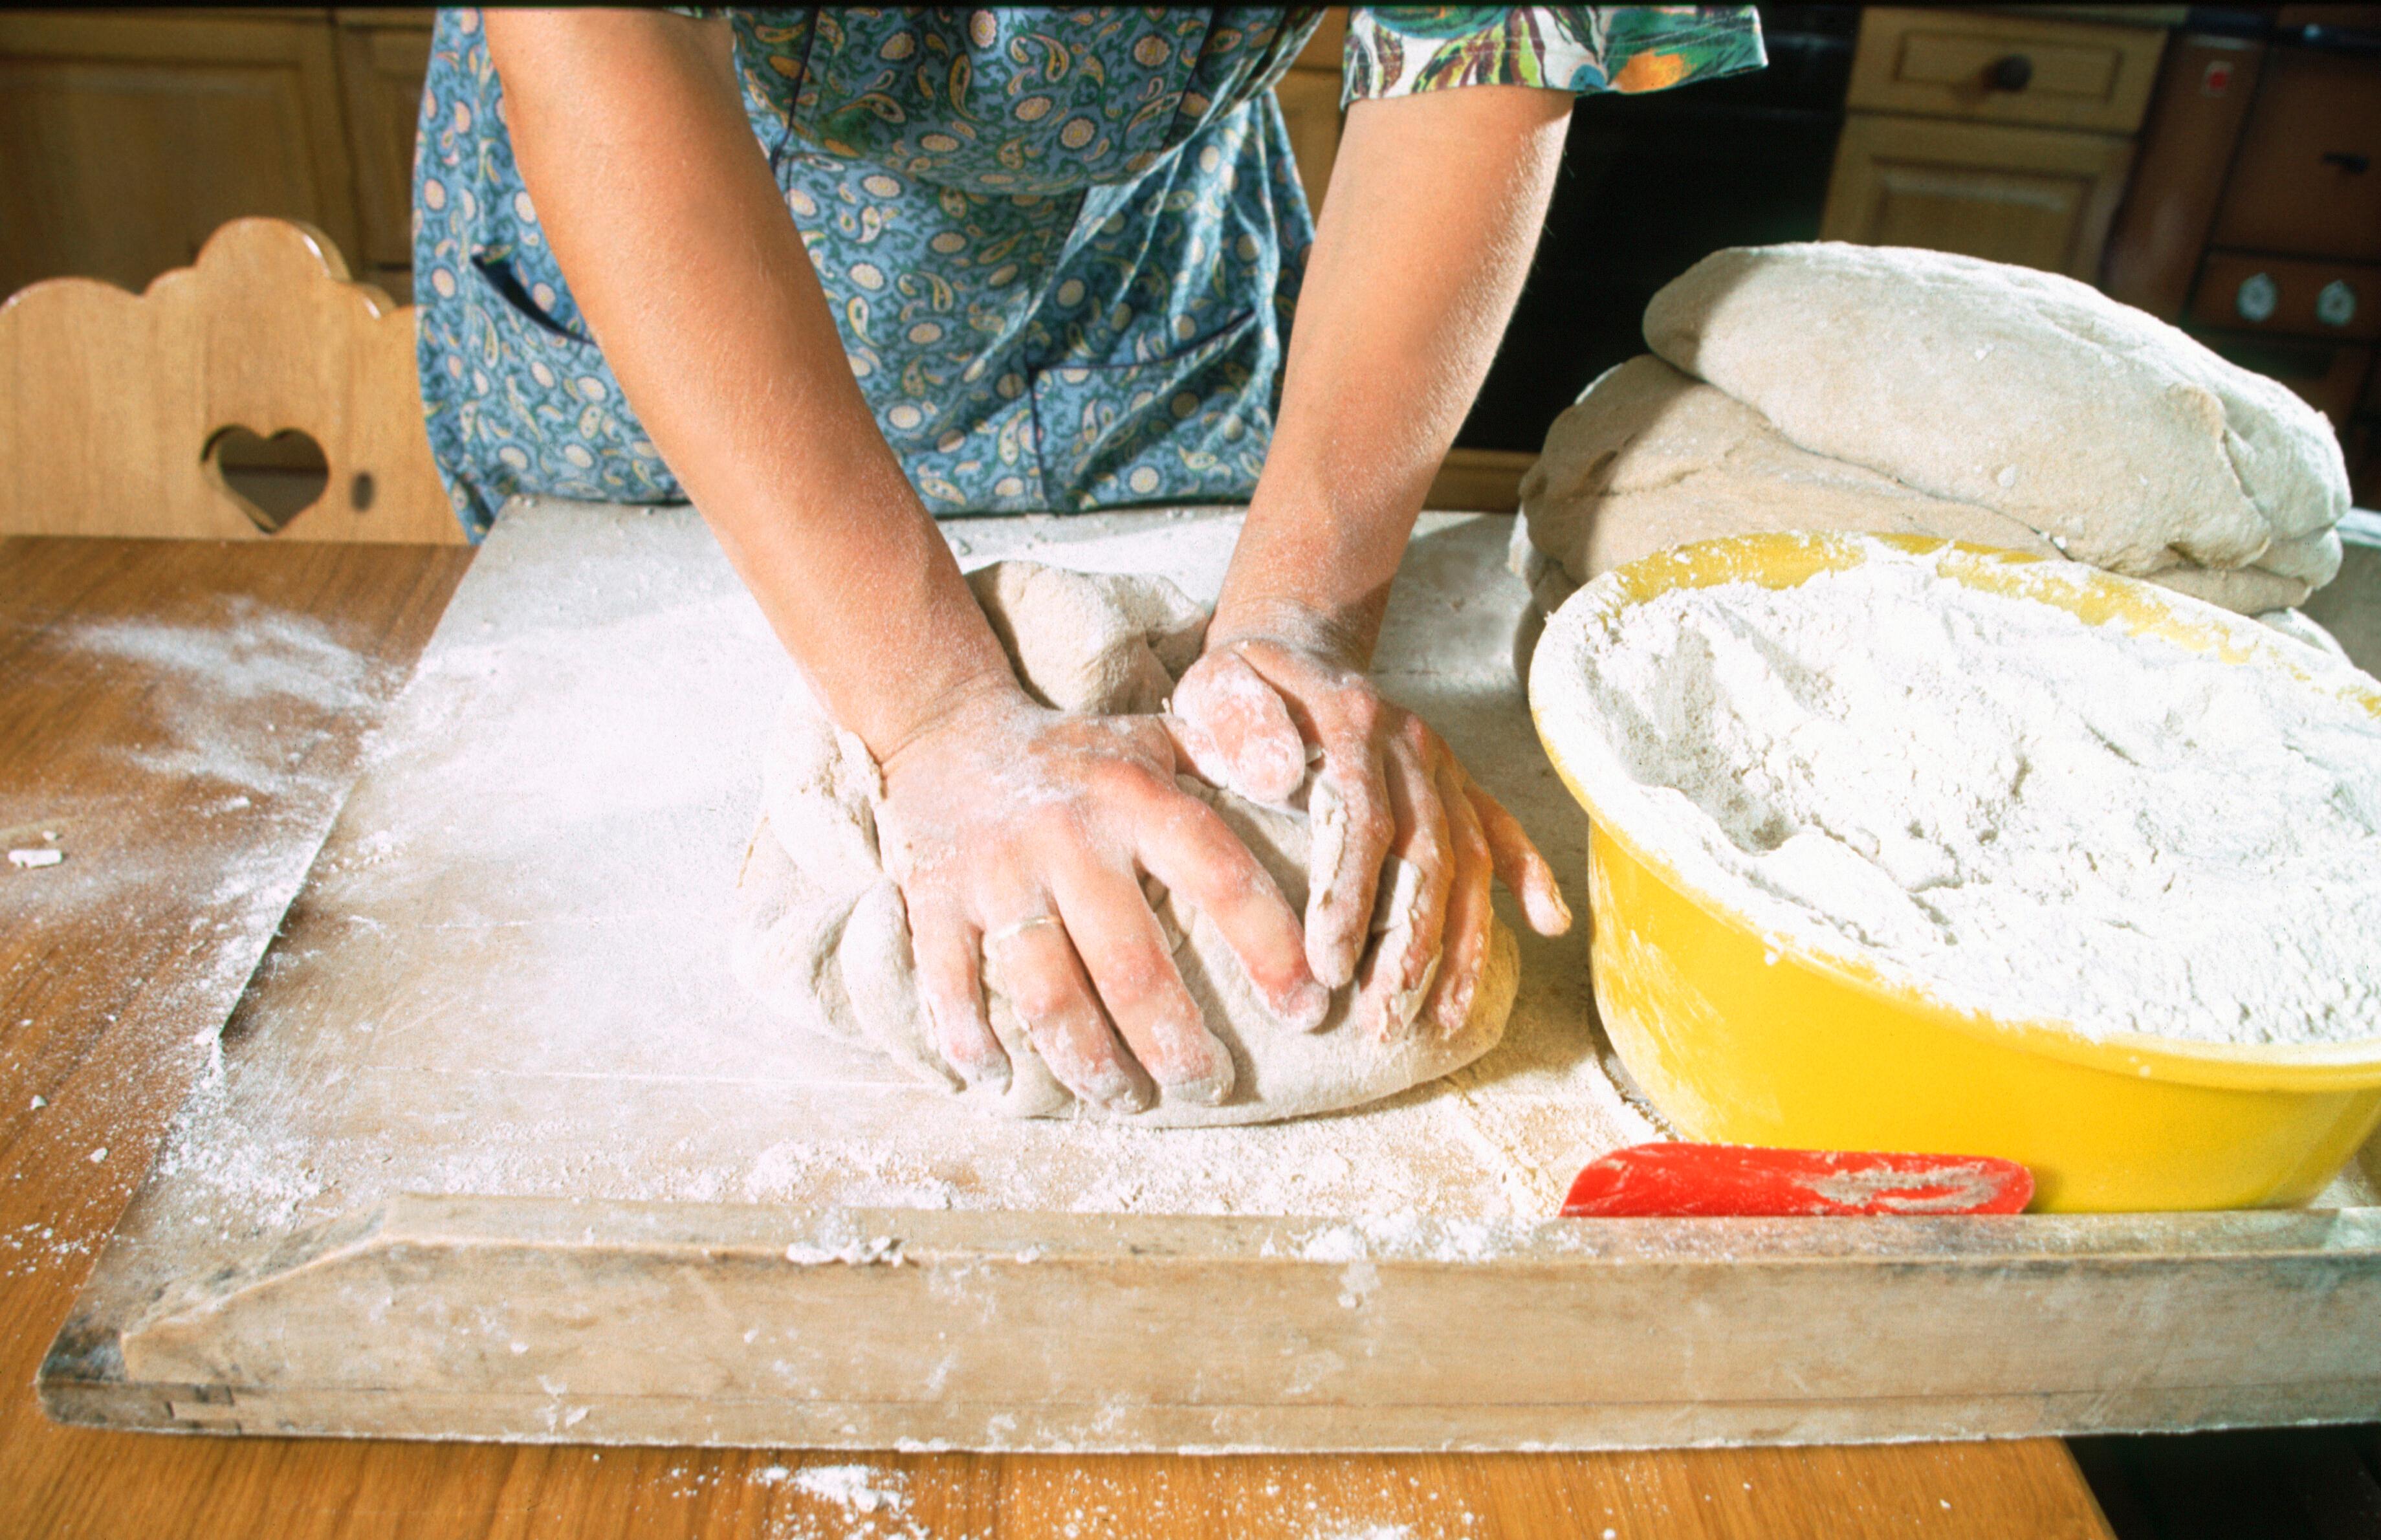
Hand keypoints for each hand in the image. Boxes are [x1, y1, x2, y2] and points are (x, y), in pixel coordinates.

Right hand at [873, 685, 1328, 1108]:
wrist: (945, 726)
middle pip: (1131, 964)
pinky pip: (950, 987)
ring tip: (1125, 1097)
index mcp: (1135, 797)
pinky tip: (1002, 1081)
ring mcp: (996, 874)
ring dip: (1089, 1062)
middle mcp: (1067, 838)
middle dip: (1176, 1041)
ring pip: (1047, 992)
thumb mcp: (1159, 738)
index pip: (1218, 875)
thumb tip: (1315, 780)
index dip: (1270, 948)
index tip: (1308, 1011)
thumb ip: (1234, 757)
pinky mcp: (934, 900)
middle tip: (1209, 1088)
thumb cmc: (1078, 754)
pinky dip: (973, 1043)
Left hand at [1172, 627, 1570, 1037]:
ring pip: (1469, 858)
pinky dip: (1530, 873)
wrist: (1293, 645)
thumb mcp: (1215, 682)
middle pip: (1427, 854)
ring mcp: (1440, 763)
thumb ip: (1236, 721)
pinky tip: (1547, 925)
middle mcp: (1409, 743)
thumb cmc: (1241, 684)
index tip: (1328, 966)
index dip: (1350, 897)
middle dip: (1410, 945)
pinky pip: (1502, 824)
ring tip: (1442, 1017)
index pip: (1362, 820)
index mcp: (1352, 721)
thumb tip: (1275, 775)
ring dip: (1462, 943)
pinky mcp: (1456, 777)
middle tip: (1383, 1019)